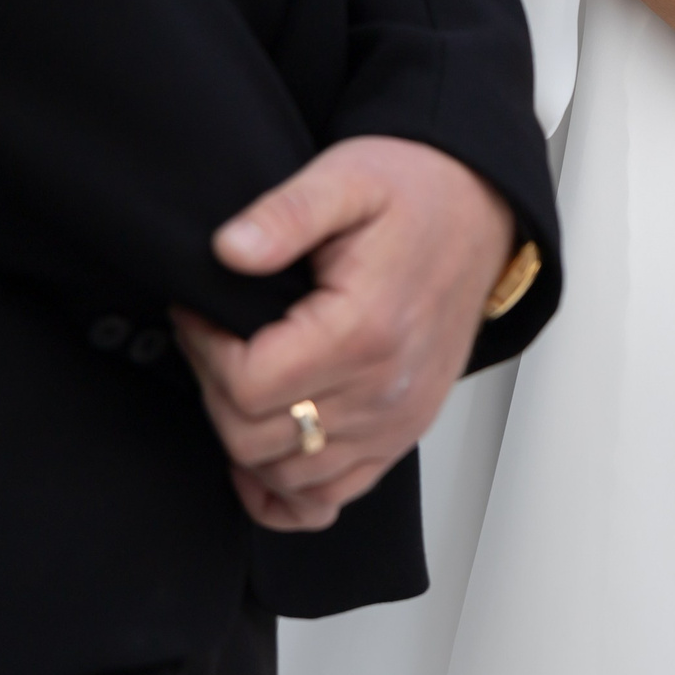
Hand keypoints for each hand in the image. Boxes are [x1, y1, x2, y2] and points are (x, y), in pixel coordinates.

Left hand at [172, 135, 513, 531]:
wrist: (476, 214)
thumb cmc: (413, 196)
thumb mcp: (345, 177)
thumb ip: (285, 212)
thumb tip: (230, 249)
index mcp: (364, 331)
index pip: (247, 386)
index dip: (203, 350)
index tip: (198, 312)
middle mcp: (385, 391)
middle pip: (256, 439)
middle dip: (214, 389)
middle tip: (212, 338)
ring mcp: (395, 422)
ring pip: (287, 475)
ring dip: (243, 435)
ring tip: (240, 374)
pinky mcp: (400, 435)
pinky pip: (330, 498)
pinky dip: (286, 490)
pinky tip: (259, 458)